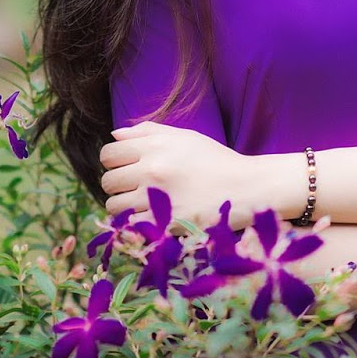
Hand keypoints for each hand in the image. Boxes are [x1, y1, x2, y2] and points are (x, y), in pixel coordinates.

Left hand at [99, 121, 259, 234]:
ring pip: (115, 205)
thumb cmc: (216, 160)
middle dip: (117, 185)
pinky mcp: (166, 223)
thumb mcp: (185, 137)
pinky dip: (134, 224)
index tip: (125, 167)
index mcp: (155, 146)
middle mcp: (152, 169)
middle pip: (108, 180)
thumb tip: (115, 135)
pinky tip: (150, 219)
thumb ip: (147, 131)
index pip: (108, 153)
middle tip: (134, 188)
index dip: (113, 161)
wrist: (248, 188)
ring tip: (141, 205)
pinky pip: (130, 226)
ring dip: (123, 207)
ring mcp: (158, 198)